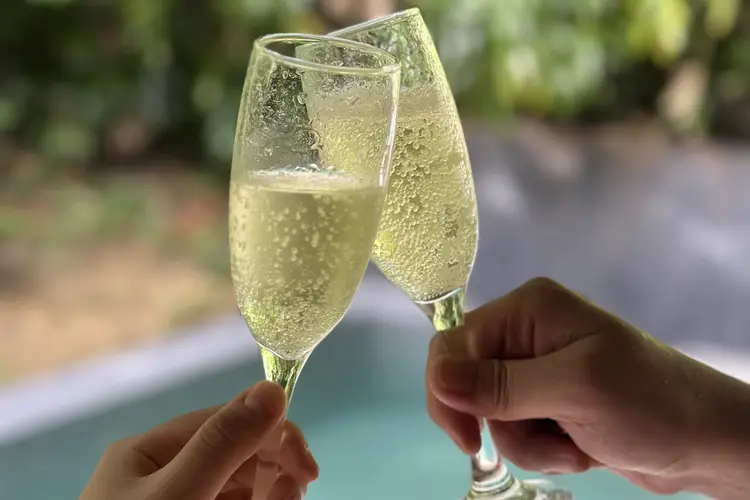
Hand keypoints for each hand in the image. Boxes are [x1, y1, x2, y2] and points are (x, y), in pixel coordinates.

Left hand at [81, 381, 317, 499]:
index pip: (223, 419)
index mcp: (149, 453)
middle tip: (300, 488)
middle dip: (272, 466)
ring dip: (269, 490)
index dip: (270, 433)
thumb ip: (222, 444)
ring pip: (239, 484)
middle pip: (234, 452)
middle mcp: (162, 475)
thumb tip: (272, 388)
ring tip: (282, 499)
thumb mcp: (177, 494)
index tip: (306, 468)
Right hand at [426, 278, 749, 498]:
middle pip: (468, 383)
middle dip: (504, 422)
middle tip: (546, 438)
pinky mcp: (547, 401)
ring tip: (576, 443)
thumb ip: (502, 384)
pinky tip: (580, 447)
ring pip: (492, 415)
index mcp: (527, 309)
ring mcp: (536, 369)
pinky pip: (516, 430)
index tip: (467, 437)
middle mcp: (525, 333)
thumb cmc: (650, 403)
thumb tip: (437, 377)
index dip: (449, 389)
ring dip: (529, 442)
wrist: (703, 442)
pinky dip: (543, 449)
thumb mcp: (574, 390)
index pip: (455, 342)